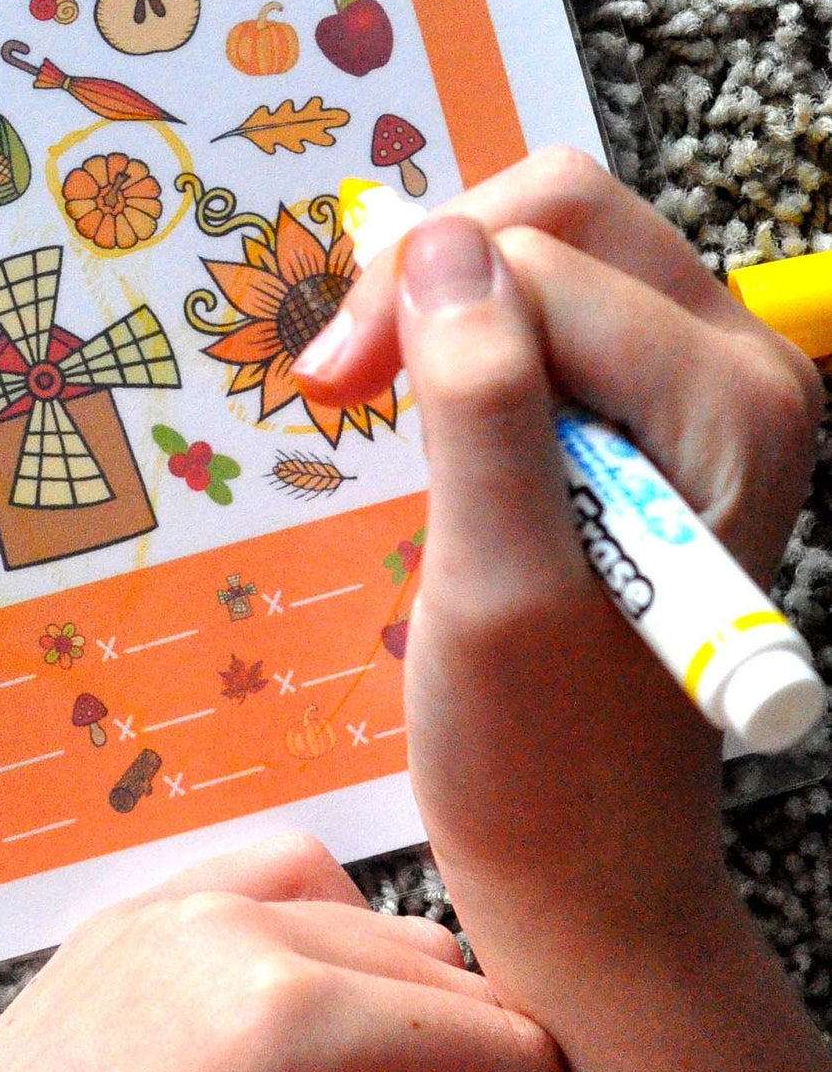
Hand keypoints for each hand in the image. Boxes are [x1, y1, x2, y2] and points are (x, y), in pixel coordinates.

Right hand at [293, 148, 831, 1071]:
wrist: (583, 860)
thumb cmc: (539, 755)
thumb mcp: (498, 583)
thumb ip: (482, 403)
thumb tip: (438, 240)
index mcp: (730, 401)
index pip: (537, 258)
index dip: (416, 300)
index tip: (332, 391)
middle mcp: (739, 367)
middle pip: (558, 211)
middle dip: (431, 271)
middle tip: (342, 377)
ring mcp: (699, 382)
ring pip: (542, 243)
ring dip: (437, 299)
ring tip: (370, 394)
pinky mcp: (650, 404)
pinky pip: (542, 300)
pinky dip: (458, 332)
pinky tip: (417, 407)